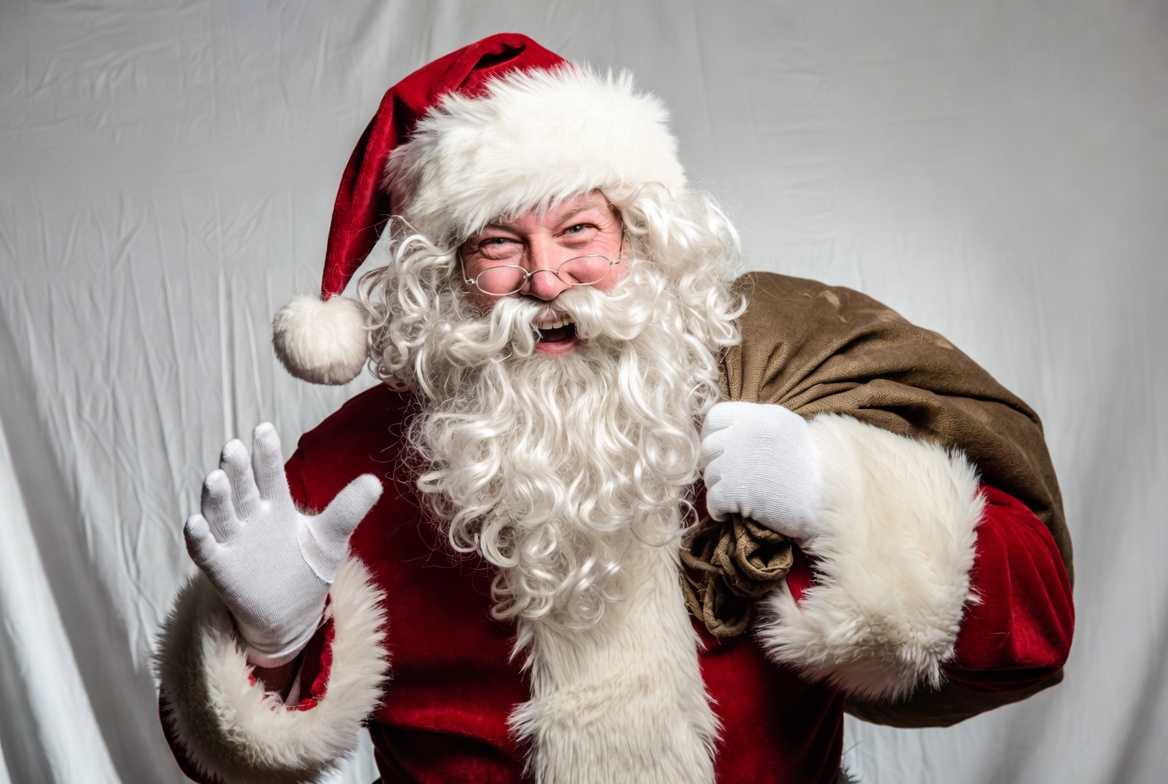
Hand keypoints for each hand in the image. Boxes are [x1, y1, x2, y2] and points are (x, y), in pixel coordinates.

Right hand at [184, 423, 382, 666]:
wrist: (291, 611)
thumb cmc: (307, 566)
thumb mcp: (331, 537)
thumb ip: (348, 509)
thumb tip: (376, 481)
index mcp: (276, 505)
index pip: (270, 475)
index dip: (266, 454)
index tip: (264, 428)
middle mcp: (251, 517)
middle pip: (242, 489)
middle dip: (238, 470)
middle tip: (234, 447)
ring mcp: (233, 541)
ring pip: (221, 514)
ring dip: (216, 498)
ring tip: (215, 478)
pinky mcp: (220, 568)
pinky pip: (205, 551)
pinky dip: (198, 538)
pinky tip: (193, 522)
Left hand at [699, 401, 822, 543]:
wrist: (829, 498)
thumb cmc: (814, 467)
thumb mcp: (788, 429)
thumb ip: (758, 425)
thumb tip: (729, 431)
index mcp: (757, 416)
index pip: (714, 417)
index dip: (714, 434)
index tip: (723, 450)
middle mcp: (743, 434)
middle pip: (707, 448)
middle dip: (715, 464)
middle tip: (730, 478)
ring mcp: (736, 462)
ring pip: (709, 476)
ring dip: (719, 488)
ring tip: (737, 497)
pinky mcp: (733, 491)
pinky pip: (712, 501)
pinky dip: (718, 510)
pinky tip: (730, 512)